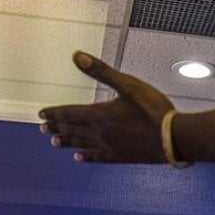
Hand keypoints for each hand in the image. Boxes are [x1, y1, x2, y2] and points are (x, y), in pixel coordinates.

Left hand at [39, 52, 175, 162]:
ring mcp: (110, 146)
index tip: (42, 114)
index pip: (69, 113)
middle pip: (72, 129)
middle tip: (42, 129)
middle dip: (57, 127)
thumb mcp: (127, 85)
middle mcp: (100, 132)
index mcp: (99, 114)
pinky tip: (79, 158)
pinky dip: (87, 157)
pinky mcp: (121, 156)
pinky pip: (98, 157)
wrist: (172, 138)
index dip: (54, 113)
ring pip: (82, 143)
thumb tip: (77, 56)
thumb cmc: (152, 110)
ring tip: (54, 142)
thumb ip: (101, 72)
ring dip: (67, 142)